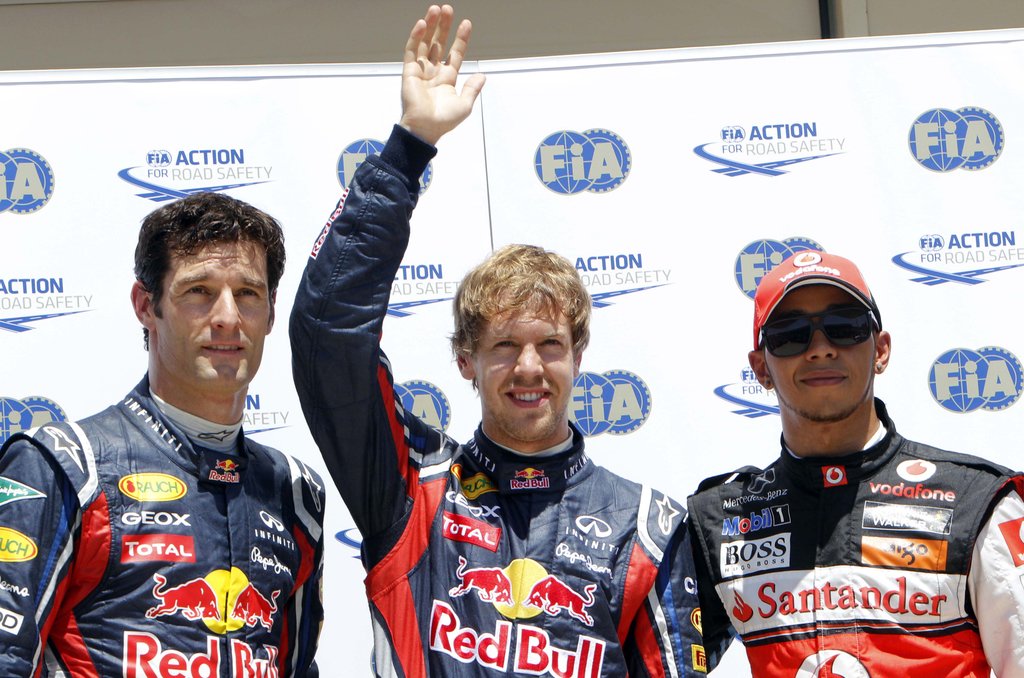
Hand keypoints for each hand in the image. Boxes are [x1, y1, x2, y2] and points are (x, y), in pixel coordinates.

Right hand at [399, 4, 485, 145]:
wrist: (425, 129)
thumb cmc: (443, 121)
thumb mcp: (464, 105)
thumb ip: (472, 89)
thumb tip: (482, 75)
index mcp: (447, 79)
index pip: (455, 53)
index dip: (460, 39)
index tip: (466, 24)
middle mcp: (433, 72)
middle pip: (439, 43)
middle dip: (444, 26)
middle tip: (448, 9)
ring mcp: (421, 71)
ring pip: (425, 43)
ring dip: (430, 26)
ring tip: (436, 9)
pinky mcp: (409, 72)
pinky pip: (412, 50)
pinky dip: (416, 36)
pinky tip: (422, 23)